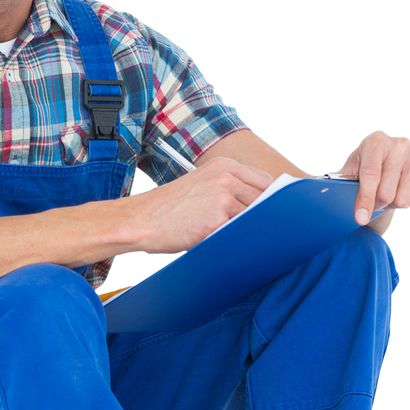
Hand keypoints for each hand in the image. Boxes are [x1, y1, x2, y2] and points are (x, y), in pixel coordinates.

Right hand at [128, 156, 273, 256]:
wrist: (140, 220)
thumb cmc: (167, 208)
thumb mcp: (200, 184)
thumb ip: (229, 188)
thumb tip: (260, 205)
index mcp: (224, 166)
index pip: (266, 181)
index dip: (270, 200)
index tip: (269, 213)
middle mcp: (227, 179)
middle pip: (267, 200)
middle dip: (264, 216)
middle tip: (257, 231)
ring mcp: (224, 200)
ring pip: (257, 218)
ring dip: (252, 230)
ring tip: (237, 238)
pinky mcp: (218, 222)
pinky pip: (242, 234)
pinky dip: (239, 240)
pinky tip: (227, 243)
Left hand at [335, 128, 409, 224]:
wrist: (387, 160)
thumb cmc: (363, 167)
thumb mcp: (350, 172)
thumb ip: (348, 186)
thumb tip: (355, 211)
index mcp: (375, 140)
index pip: (370, 175)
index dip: (365, 200)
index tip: (360, 219)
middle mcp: (399, 144)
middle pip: (386, 191)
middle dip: (377, 204)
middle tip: (374, 202)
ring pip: (404, 199)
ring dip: (393, 205)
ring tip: (388, 197)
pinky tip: (404, 195)